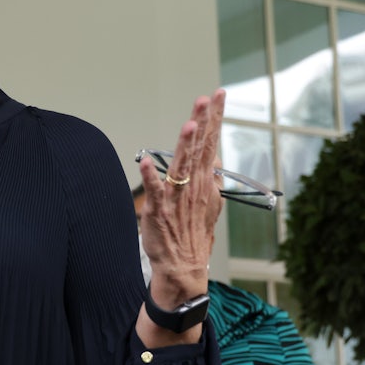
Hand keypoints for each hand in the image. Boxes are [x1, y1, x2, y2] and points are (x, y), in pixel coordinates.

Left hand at [136, 90, 224, 341]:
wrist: (184, 268)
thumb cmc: (192, 236)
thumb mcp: (207, 206)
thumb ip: (210, 182)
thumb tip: (215, 160)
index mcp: (203, 183)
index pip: (211, 144)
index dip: (214, 119)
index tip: (219, 95)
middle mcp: (193, 187)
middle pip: (200, 149)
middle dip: (205, 123)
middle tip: (210, 98)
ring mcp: (177, 199)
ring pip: (183, 167)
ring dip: (186, 146)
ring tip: (190, 124)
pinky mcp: (159, 212)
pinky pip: (155, 192)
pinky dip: (150, 178)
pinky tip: (145, 162)